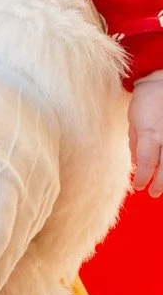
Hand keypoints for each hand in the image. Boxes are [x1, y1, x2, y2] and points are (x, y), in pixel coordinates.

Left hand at [129, 72, 162, 195]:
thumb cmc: (146, 101)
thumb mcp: (133, 120)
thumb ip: (135, 143)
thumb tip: (136, 164)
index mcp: (150, 134)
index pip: (147, 164)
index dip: (143, 179)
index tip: (138, 186)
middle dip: (159, 185)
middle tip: (153, 193)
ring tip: (162, 187)